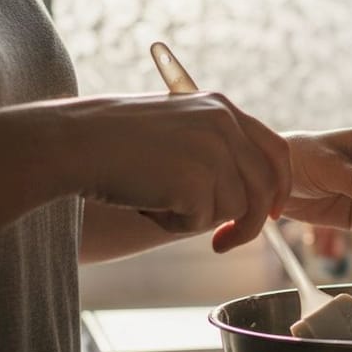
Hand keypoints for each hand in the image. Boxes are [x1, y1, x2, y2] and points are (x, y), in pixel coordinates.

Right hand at [62, 91, 291, 250]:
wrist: (72, 143)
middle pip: (265, 187)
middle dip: (251, 223)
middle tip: (224, 244)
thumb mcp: (175, 128)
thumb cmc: (112, 141)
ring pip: (234, 209)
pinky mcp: (197, 181)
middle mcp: (224, 124)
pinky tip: (145, 203)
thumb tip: (247, 199)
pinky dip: (173, 224)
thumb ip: (213, 151)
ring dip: (196, 218)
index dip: (279, 186)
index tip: (274, 213)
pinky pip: (201, 222)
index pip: (276, 151)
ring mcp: (213, 152)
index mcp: (221, 107)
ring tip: (156, 199)